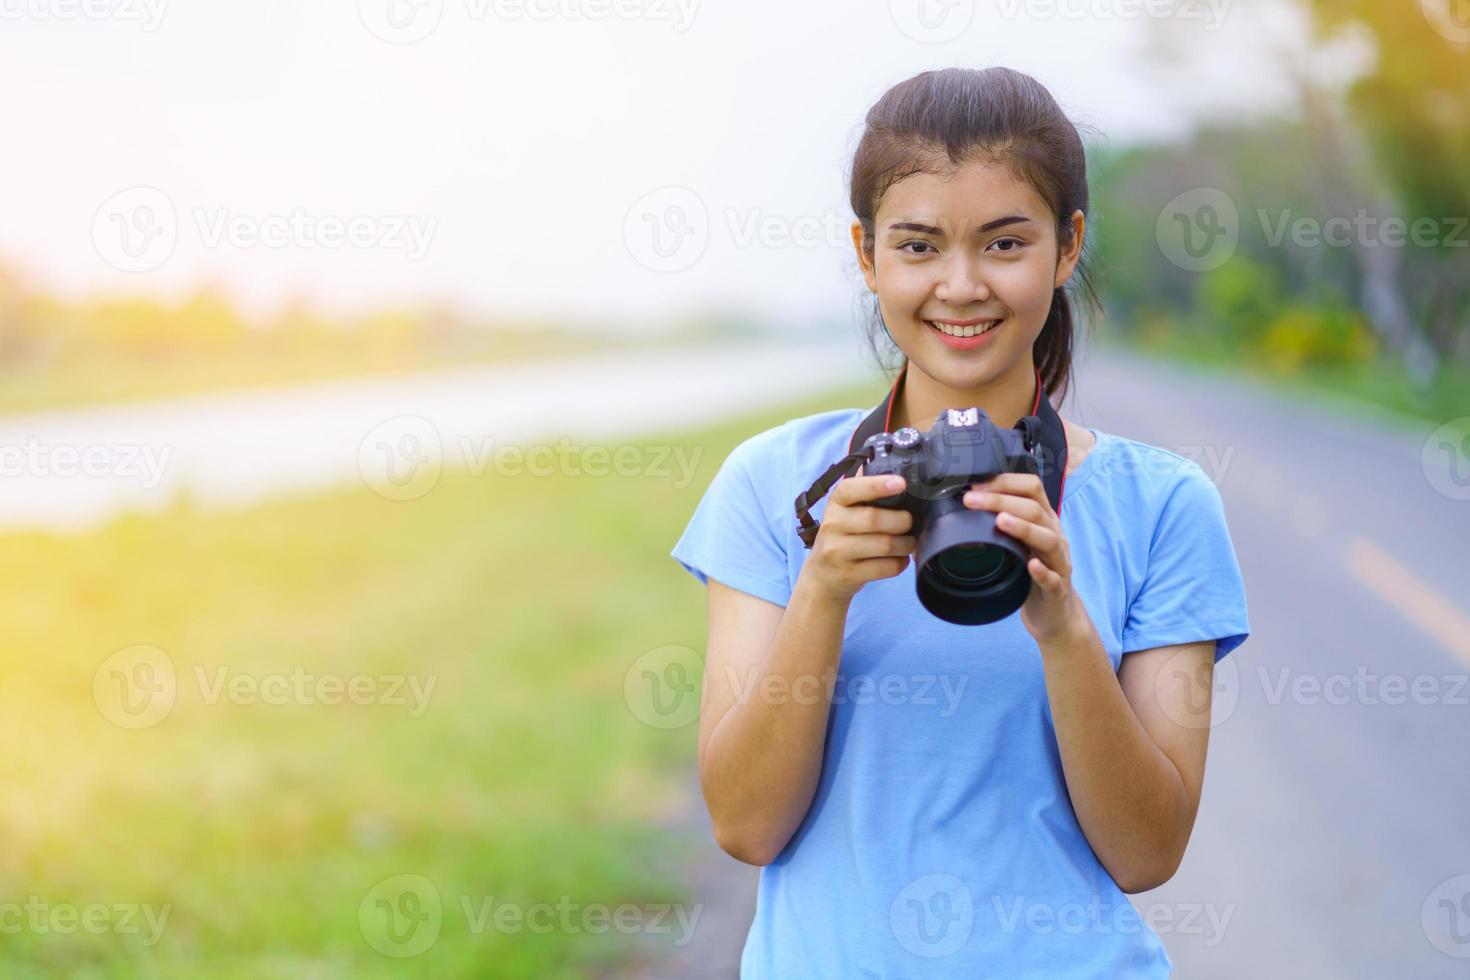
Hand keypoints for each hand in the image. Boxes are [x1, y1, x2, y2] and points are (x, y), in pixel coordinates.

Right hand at [800, 470, 915, 603]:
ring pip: (884, 545)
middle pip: (874, 519)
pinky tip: (899, 559)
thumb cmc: (842, 537)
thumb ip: (864, 490)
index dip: (877, 485)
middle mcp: (832, 525)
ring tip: (909, 542)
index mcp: (835, 504)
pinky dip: (900, 563)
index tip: (900, 483)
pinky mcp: (848, 574)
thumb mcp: (845, 511)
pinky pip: (885, 567)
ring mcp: (838, 552)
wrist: (822, 576)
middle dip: (901, 520)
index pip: (851, 489)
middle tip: (910, 522)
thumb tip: (890, 465)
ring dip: (905, 544)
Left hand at [962, 473, 1086, 644]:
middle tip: (972, 500)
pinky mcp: (1058, 590)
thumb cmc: (1030, 574)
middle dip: (1002, 501)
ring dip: (1024, 528)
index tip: (975, 486)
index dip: (1005, 482)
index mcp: (1044, 521)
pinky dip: (1042, 571)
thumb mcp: (1017, 543)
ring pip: (1048, 539)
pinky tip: (1031, 565)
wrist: (1054, 613)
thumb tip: (965, 504)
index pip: (1032, 488)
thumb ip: (1000, 523)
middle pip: (1035, 509)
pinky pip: (1054, 579)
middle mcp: (1054, 536)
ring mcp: (1058, 563)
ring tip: (1000, 521)